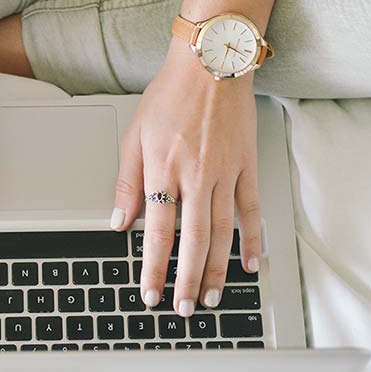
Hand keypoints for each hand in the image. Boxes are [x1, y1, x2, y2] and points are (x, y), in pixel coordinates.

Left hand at [111, 51, 262, 315]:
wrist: (211, 63)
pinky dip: (252, 239)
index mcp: (163, 170)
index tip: (150, 293)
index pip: (157, 231)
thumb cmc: (170, 96)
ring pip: (222, 232)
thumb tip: (118, 222)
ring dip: (218, 269)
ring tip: (213, 297)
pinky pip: (251, 210)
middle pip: (192, 240)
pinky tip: (250, 264)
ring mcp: (225, 173)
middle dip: (188, 280)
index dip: (153, 267)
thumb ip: (127, 182)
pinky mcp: (247, 167)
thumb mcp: (134, 136)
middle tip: (185, 308)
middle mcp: (196, 176)